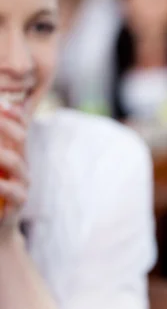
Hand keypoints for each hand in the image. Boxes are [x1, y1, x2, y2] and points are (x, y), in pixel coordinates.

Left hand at [0, 105, 28, 239]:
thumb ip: (1, 150)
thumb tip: (2, 114)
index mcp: (15, 155)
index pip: (18, 128)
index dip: (12, 115)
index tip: (2, 105)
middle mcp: (22, 166)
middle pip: (20, 138)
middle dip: (4, 126)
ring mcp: (22, 183)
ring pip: (16, 162)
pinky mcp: (19, 203)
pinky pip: (12, 190)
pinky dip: (1, 184)